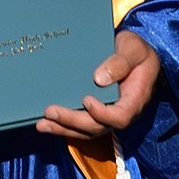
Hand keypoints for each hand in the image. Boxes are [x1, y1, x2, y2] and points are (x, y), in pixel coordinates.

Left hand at [36, 30, 159, 140]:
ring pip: (86, 129)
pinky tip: (46, 122)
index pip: (120, 116)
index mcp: (134, 99)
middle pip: (97, 126)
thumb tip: (99, 79)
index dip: (102, 114)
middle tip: (50, 112)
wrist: (135, 52)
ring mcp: (107, 112)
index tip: (86, 100)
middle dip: (72, 121)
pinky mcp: (96, 110)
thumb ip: (121, 62)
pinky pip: (81, 123)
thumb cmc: (137, 49)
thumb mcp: (134, 49)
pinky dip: (64, 124)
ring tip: (42, 124)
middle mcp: (120, 111)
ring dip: (63, 128)